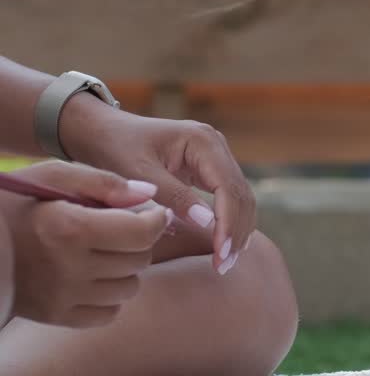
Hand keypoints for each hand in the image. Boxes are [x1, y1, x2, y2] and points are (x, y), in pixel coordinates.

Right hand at [1, 161, 171, 327]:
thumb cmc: (13, 204)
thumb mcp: (51, 176)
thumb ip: (103, 182)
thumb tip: (150, 195)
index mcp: (71, 228)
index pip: (142, 233)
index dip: (156, 220)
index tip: (152, 213)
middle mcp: (70, 267)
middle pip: (140, 259)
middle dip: (140, 240)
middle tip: (124, 229)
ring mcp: (63, 296)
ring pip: (130, 288)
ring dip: (127, 268)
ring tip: (107, 252)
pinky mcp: (56, 316)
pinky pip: (109, 313)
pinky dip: (110, 296)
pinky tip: (96, 277)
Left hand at [57, 95, 253, 272]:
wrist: (101, 130)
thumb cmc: (114, 147)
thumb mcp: (139, 173)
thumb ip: (173, 197)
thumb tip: (208, 224)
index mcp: (203, 141)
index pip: (229, 188)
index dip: (228, 224)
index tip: (220, 255)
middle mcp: (216, 145)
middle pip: (241, 194)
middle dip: (236, 231)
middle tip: (224, 266)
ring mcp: (216, 155)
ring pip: (240, 197)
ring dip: (236, 229)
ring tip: (225, 261)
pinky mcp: (209, 167)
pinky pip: (228, 196)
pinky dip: (228, 221)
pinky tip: (221, 244)